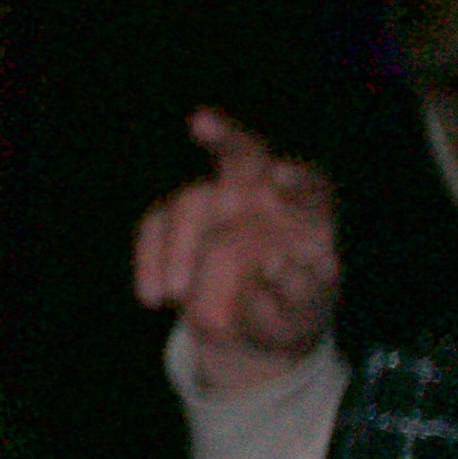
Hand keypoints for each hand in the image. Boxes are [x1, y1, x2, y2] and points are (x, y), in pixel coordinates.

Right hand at [130, 110, 342, 378]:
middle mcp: (261, 195)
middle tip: (200, 122)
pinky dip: (149, 258)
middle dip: (224, 137)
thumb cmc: (289, 317)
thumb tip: (278, 265)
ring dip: (178, 247)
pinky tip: (154, 298)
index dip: (294, 178)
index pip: (307, 184)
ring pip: (190, 201)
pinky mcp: (178, 223)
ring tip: (176, 295)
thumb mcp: (301, 317)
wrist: (247, 336)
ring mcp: (216, 204)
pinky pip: (154, 224)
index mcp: (306, 213)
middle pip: (245, 153)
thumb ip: (298, 292)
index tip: (279, 179)